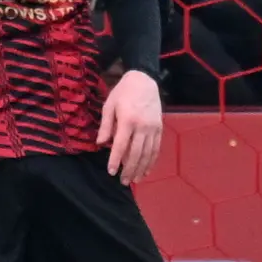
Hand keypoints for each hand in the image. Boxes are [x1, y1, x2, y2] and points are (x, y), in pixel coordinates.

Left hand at [97, 69, 163, 184]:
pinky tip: (147, 169)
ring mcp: (153, 128)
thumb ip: (106, 126)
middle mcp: (142, 126)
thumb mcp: (109, 106)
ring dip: (142, 168)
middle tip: (123, 181)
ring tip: (136, 179)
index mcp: (128, 120)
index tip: (111, 172)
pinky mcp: (159, 128)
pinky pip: (156, 148)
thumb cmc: (123, 92)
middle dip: (129, 169)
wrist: (144, 80)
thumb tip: (101, 144)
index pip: (121, 145)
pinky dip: (152, 160)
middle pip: (136, 153)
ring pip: (148, 153)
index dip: (115, 160)